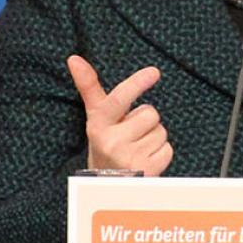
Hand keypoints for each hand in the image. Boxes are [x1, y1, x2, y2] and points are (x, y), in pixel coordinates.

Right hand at [66, 55, 172, 175]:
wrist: (107, 184)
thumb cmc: (105, 142)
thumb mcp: (97, 117)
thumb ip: (90, 88)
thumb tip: (74, 58)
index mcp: (98, 125)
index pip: (118, 100)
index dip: (135, 84)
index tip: (154, 72)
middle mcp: (111, 142)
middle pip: (150, 112)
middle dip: (145, 120)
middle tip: (131, 133)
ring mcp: (128, 158)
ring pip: (161, 131)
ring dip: (153, 137)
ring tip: (136, 147)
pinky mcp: (146, 171)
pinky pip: (167, 148)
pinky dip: (161, 153)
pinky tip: (144, 159)